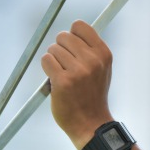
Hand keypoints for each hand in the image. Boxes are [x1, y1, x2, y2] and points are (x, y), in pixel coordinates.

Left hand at [41, 20, 114, 149]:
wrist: (91, 123)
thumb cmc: (93, 95)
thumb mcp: (101, 70)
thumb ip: (90, 50)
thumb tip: (73, 30)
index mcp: (104, 54)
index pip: (79, 26)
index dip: (72, 35)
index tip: (73, 48)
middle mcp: (93, 60)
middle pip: (63, 36)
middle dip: (60, 49)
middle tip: (66, 66)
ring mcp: (78, 71)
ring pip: (52, 50)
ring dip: (53, 61)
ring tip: (63, 76)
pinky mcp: (63, 81)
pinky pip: (46, 61)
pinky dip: (47, 69)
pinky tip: (56, 81)